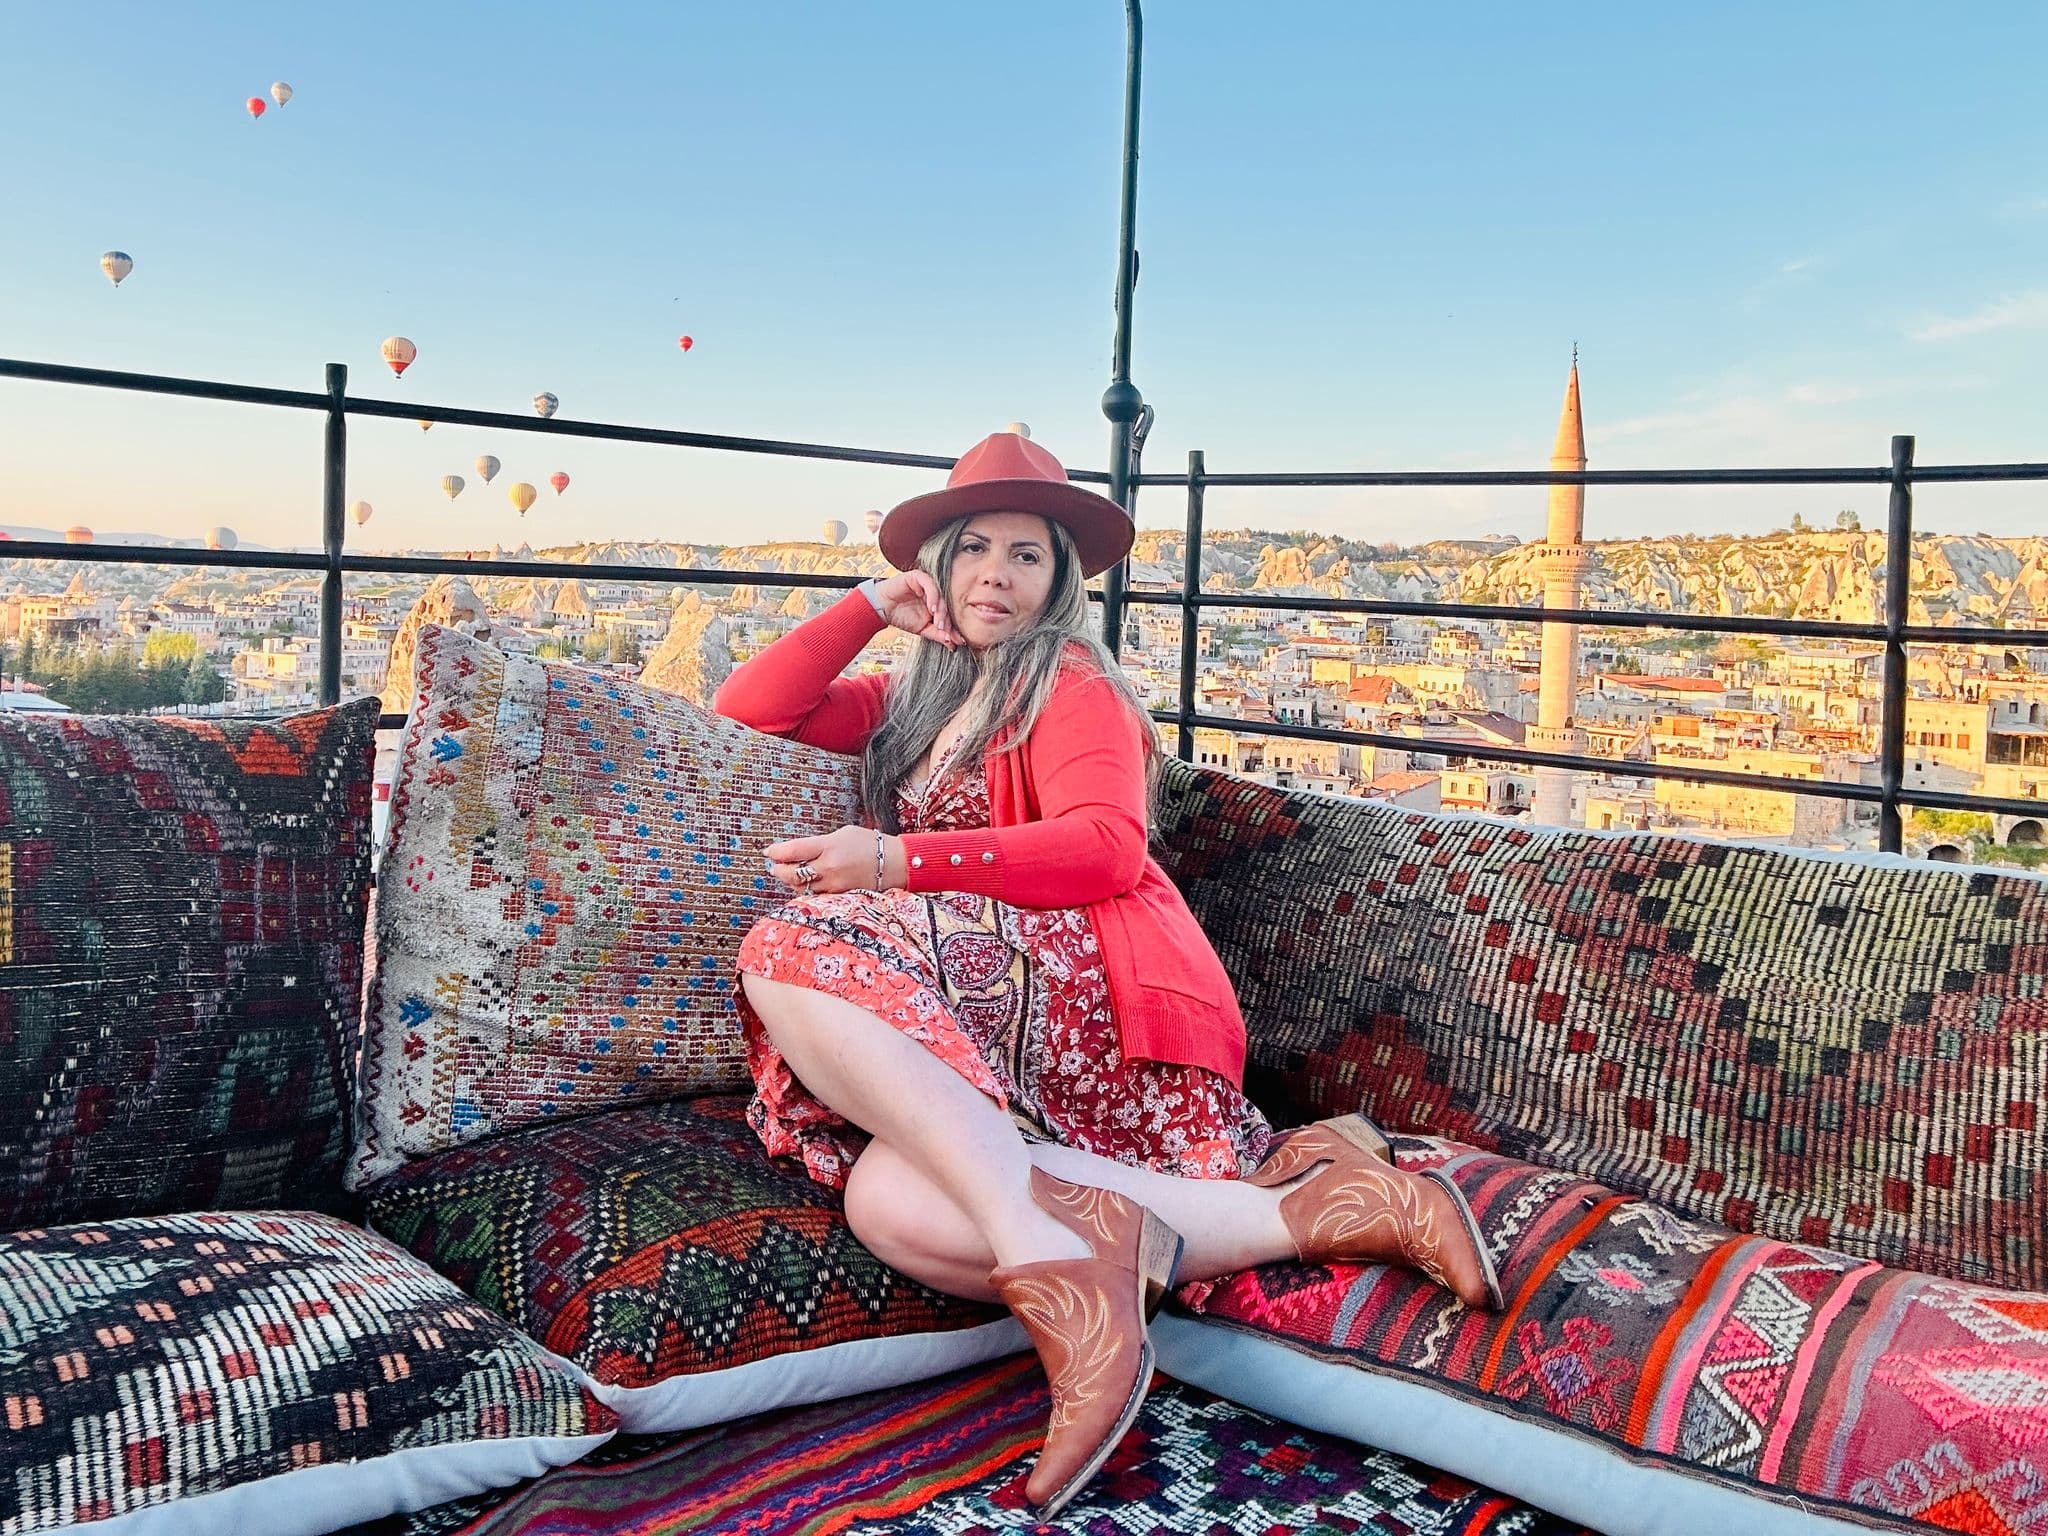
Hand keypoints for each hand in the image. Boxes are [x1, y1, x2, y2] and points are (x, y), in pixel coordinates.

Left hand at [763, 825, 893, 895]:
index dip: (776, 852)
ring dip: (791, 881)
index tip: (769, 852)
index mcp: (829, 846)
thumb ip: (819, 844)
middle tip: (775, 865)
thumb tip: (797, 851)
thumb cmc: (869, 843)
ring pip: (801, 888)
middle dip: (779, 870)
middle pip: (792, 874)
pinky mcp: (840, 896)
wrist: (896, 863)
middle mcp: (830, 867)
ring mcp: (834, 885)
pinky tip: (805, 884)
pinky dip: (807, 890)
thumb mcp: (843, 834)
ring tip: (789, 874)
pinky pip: (816, 895)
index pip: (793, 851)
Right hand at [871, 571, 958, 647]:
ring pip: (940, 596)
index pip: (950, 615)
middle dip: (948, 621)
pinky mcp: (919, 576)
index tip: (958, 640)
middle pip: (947, 606)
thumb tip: (954, 644)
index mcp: (938, 604)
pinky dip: (933, 597)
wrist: (881, 608)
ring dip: (941, 610)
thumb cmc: (900, 616)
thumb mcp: (922, 629)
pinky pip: (930, 585)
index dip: (954, 628)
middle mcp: (935, 593)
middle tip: (945, 632)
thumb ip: (938, 634)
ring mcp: (928, 584)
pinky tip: (931, 608)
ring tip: (938, 622)